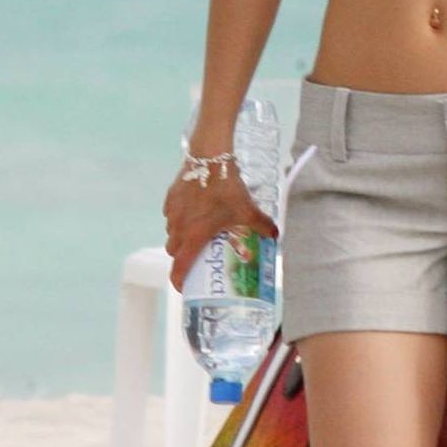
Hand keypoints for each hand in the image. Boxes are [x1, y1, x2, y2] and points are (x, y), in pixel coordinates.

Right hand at [162, 160, 277, 292]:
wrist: (210, 157)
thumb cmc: (227, 189)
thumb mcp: (248, 210)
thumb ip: (262, 225)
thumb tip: (275, 237)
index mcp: (193, 237)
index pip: (180, 268)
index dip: (180, 281)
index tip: (185, 288)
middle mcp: (178, 227)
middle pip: (174, 251)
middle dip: (183, 256)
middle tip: (199, 254)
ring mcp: (172, 212)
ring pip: (171, 232)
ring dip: (180, 236)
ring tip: (198, 231)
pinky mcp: (170, 197)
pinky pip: (171, 215)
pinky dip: (179, 218)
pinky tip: (194, 211)